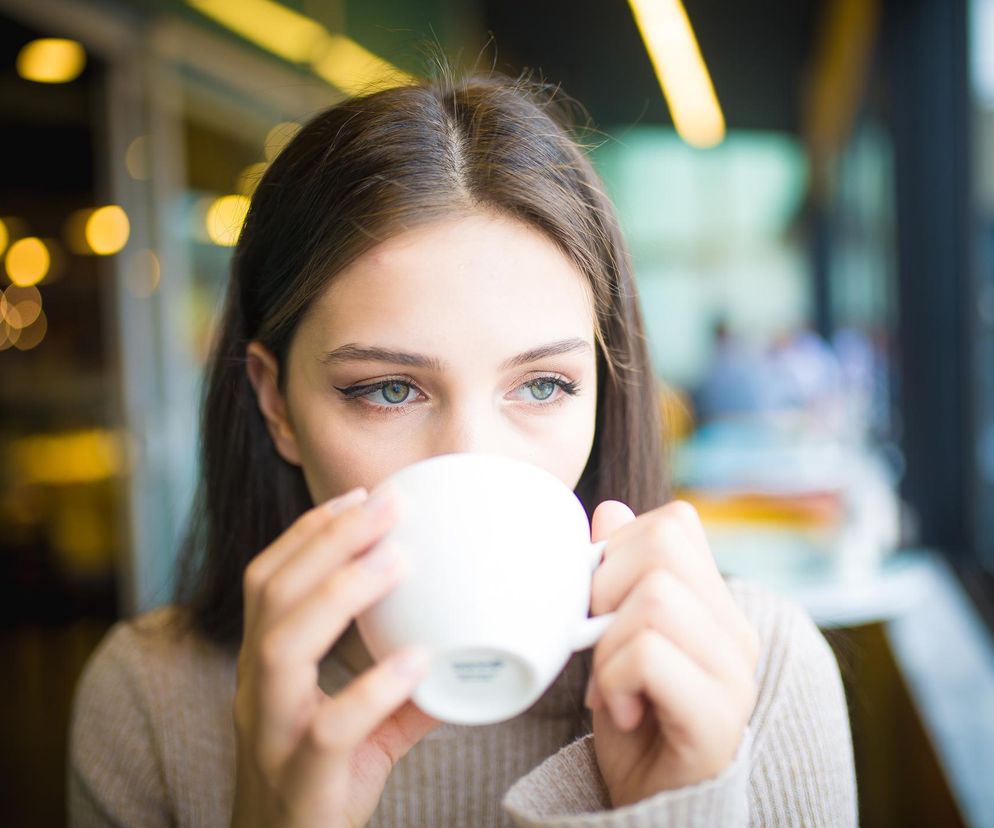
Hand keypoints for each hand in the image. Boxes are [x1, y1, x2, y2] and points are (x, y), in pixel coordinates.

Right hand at [231, 487, 441, 827]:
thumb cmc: (319, 787)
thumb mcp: (361, 729)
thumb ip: (404, 692)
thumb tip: (461, 654)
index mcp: (267, 673)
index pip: (268, 583)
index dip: (307, 534)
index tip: (358, 497)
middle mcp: (258, 695)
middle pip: (272, 598)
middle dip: (328, 541)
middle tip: (386, 506)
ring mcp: (272, 739)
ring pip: (282, 651)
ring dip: (340, 594)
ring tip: (395, 561)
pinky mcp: (301, 786)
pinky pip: (328, 731)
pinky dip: (372, 688)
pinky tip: (416, 659)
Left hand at [584, 500, 759, 807]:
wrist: (650, 806)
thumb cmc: (631, 718)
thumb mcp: (611, 636)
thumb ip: (616, 575)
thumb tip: (608, 508)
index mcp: (714, 604)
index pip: (675, 522)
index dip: (616, 549)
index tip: (598, 604)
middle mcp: (735, 631)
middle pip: (662, 546)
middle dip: (604, 586)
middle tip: (597, 640)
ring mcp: (734, 675)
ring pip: (654, 597)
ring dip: (606, 642)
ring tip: (610, 682)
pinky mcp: (718, 719)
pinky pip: (649, 654)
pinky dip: (614, 678)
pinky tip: (618, 710)